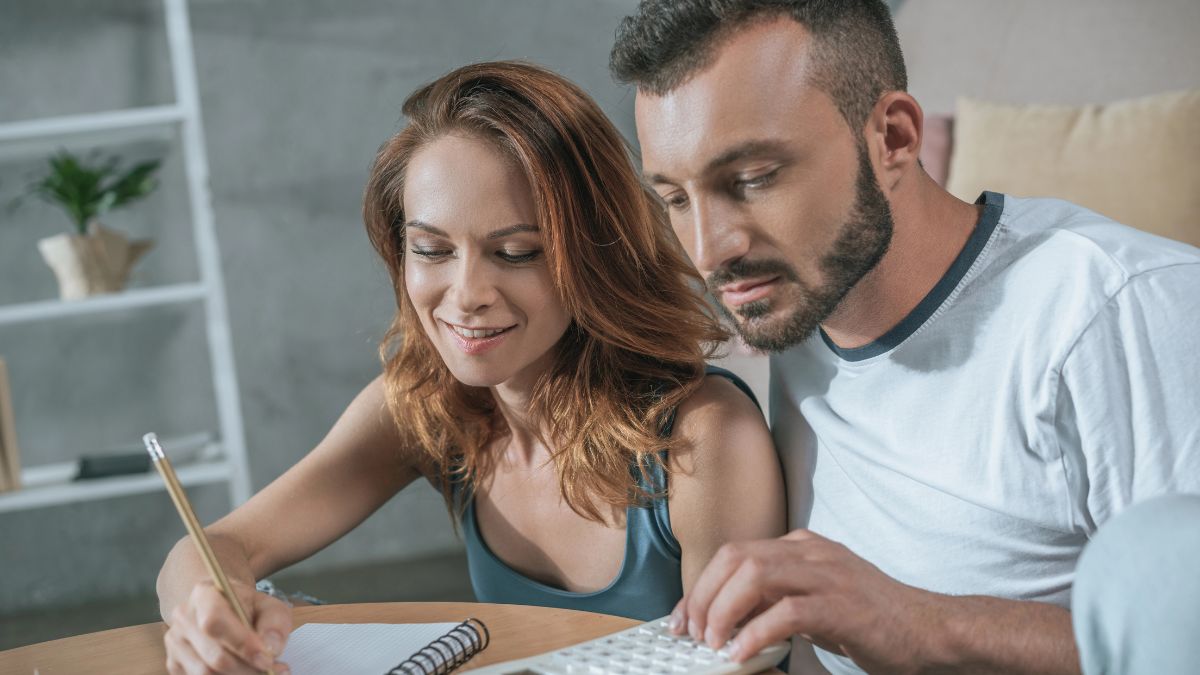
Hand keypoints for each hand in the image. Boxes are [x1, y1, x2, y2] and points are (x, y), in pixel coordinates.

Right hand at [164, 579, 293, 674]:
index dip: (242, 644)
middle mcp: (183, 618)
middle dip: (247, 670)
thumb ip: (274, 623)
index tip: (267, 659)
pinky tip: (243, 673)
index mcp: (204, 595)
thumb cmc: (247, 607)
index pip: (215, 622)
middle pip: (213, 657)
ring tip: (262, 672)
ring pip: (205, 674)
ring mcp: (175, 643)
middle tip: (273, 671)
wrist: (224, 608)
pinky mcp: (174, 664)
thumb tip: (270, 649)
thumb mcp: (269, 605)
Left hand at [673, 529, 950, 673]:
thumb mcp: (815, 600)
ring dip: (723, 610)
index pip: (735, 553)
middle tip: (693, 633)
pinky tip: (743, 653)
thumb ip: (774, 600)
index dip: (701, 585)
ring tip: (714, 643)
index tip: (683, 618)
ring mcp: (827, 574)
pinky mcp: (841, 604)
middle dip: (704, 595)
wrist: (929, 631)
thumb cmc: (872, 620)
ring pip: (754, 574)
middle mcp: (811, 552)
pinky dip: (756, 632)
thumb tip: (726, 619)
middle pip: (736, 557)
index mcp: (802, 546)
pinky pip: (786, 611)